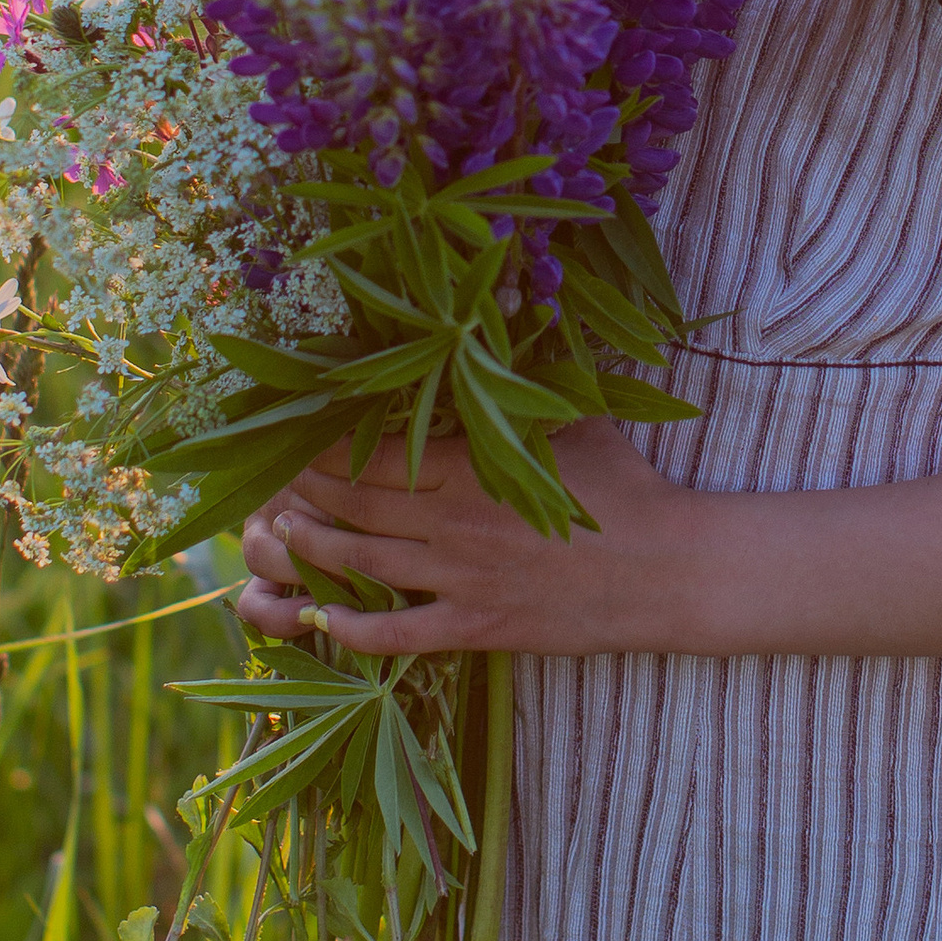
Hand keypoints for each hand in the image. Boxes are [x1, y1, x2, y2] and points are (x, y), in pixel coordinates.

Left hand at [237, 419, 686, 660]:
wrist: (669, 570)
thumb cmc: (627, 488)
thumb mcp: (576, 418)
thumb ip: (529, 376)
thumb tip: (510, 305)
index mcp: (474, 468)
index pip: (375, 456)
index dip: (324, 449)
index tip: (293, 437)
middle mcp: (455, 525)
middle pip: (357, 506)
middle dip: (307, 494)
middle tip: (272, 485)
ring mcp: (463, 581)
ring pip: (365, 565)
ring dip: (314, 552)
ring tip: (281, 537)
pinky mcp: (479, 628)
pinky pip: (399, 635)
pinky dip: (352, 630)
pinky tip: (320, 619)